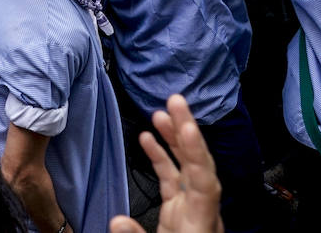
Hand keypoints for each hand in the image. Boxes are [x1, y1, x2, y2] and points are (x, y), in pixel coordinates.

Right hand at [109, 95, 222, 232]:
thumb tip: (116, 220)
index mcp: (199, 225)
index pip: (204, 180)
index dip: (195, 150)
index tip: (185, 123)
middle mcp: (199, 214)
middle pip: (198, 167)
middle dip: (187, 131)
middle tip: (175, 100)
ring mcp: (191, 212)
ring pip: (187, 170)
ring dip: (174, 140)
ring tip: (159, 113)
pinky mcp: (180, 214)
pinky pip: (174, 181)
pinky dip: (162, 159)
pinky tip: (149, 139)